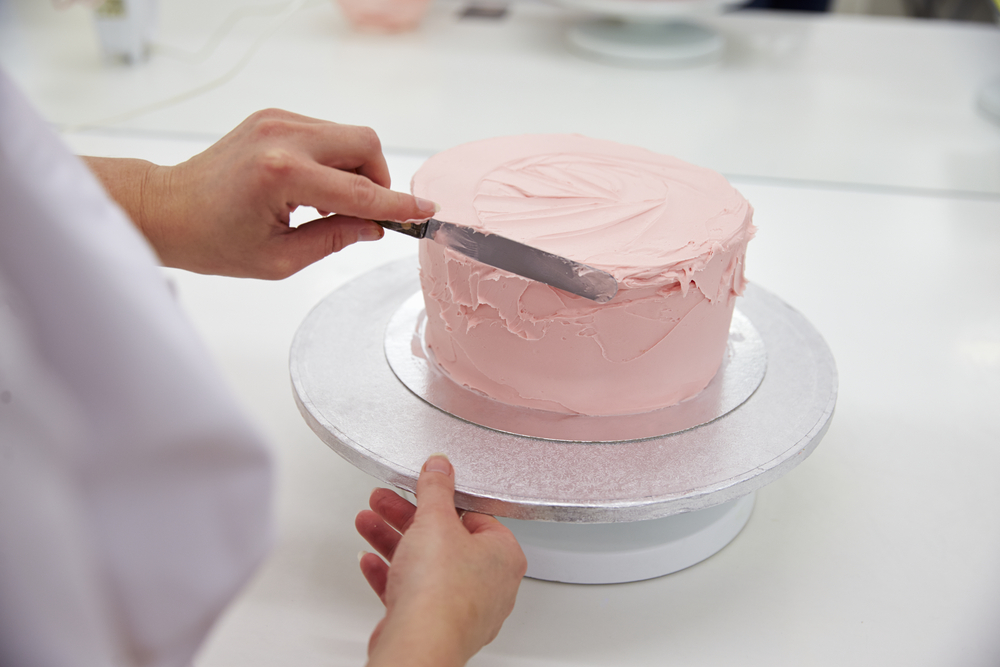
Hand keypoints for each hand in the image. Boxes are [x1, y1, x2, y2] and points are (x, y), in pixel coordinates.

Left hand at [84, 109, 436, 278]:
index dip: (397, 206)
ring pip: (349, 136)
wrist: (169, 209)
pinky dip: (334, 160)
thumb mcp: (279, 259)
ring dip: (355, 170)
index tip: (425, 211)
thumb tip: (375, 227)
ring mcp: (277, 121)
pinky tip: (313, 187)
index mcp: (282, 176)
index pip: (359, 192)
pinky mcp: (273, 117)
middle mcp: (282, 138)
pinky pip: (326, 132)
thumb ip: (335, 239)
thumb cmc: (212, 239)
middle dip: (377, 180)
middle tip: (364, 213)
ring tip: (328, 204)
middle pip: (364, 145)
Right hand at [355, 455, 526, 666]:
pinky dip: (391, 574)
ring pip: (425, 565)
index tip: (423, 489)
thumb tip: (440, 467)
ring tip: (368, 523)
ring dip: (393, 541)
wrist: (419, 642)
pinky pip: (412, 592)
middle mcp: (489, 584)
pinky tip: (371, 561)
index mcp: (503, 555)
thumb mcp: (435, 520)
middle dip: (408, 518)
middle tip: (385, 502)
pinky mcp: (435, 624)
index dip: (444, 499)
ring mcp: (463, 607)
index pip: (475, 515)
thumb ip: (436, 489)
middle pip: (445, 539)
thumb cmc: (441, 591)